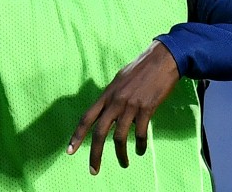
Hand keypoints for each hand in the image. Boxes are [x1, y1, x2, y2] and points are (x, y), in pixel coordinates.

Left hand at [67, 41, 180, 174]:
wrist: (162, 60)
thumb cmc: (140, 69)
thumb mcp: (119, 80)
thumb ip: (111, 97)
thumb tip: (106, 111)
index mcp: (106, 94)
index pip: (86, 118)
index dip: (77, 136)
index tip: (70, 151)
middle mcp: (115, 101)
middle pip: (100, 132)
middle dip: (95, 154)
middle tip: (94, 170)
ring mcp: (131, 105)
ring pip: (120, 137)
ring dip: (120, 155)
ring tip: (123, 164)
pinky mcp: (147, 108)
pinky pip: (141, 133)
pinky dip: (140, 145)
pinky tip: (140, 151)